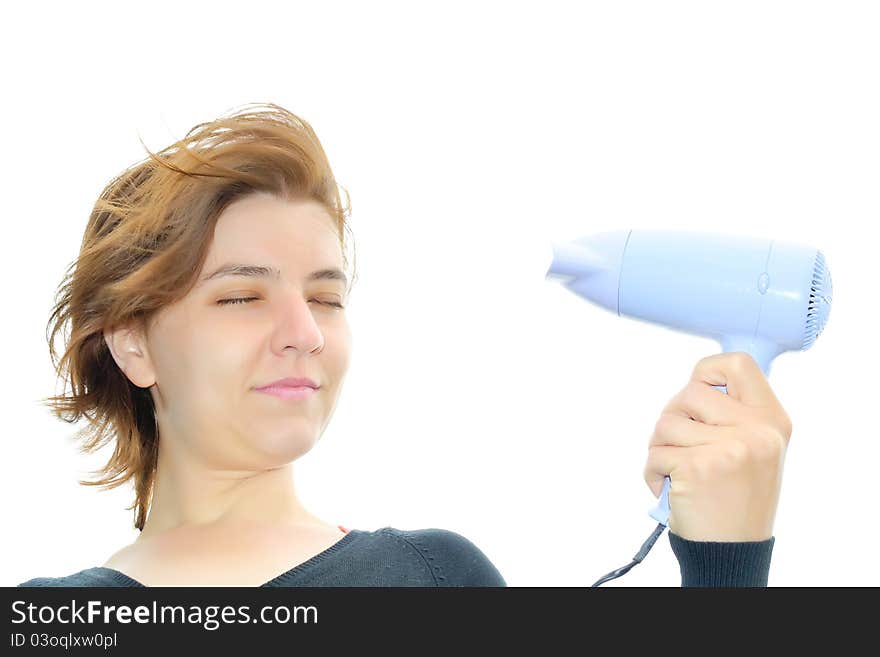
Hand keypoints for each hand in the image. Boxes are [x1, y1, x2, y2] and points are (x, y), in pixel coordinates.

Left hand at [643, 352, 792, 541]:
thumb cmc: (736, 499)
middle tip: (681, 445)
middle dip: (673, 417)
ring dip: (660, 448)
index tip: (699, 390)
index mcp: (772, 420)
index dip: (707, 371)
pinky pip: (654, 453)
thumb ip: (734, 414)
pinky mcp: (697, 468)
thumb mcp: (756, 449)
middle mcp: (756, 431)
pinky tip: (671, 488)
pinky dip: (652, 472)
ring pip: (665, 423)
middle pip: (689, 392)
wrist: (732, 550)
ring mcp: (728, 449)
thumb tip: (697, 381)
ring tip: (678, 472)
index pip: (738, 364)